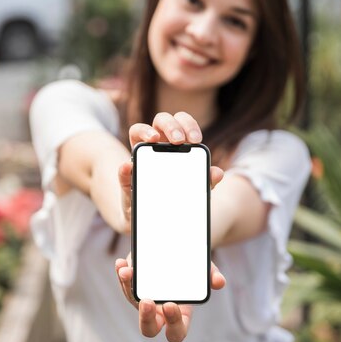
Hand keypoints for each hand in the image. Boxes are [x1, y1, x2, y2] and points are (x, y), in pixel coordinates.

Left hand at [115, 255, 225, 341]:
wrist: (176, 252)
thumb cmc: (192, 269)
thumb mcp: (203, 270)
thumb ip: (212, 276)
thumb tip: (220, 282)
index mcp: (179, 315)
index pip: (176, 332)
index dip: (173, 324)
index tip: (171, 305)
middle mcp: (158, 312)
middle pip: (148, 328)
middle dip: (145, 317)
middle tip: (147, 301)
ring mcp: (143, 300)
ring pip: (132, 301)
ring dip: (128, 288)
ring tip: (128, 272)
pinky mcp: (133, 286)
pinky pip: (125, 284)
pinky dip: (122, 274)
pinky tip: (121, 265)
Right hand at [118, 111, 223, 231]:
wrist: (155, 221)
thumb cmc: (175, 195)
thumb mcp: (192, 188)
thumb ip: (205, 180)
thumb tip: (218, 173)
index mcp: (174, 143)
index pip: (180, 122)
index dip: (188, 124)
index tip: (196, 139)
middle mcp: (155, 144)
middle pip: (160, 120)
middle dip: (170, 125)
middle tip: (178, 140)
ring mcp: (139, 157)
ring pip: (137, 130)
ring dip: (145, 131)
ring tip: (154, 140)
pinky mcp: (126, 177)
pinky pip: (123, 168)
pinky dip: (124, 168)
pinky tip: (128, 167)